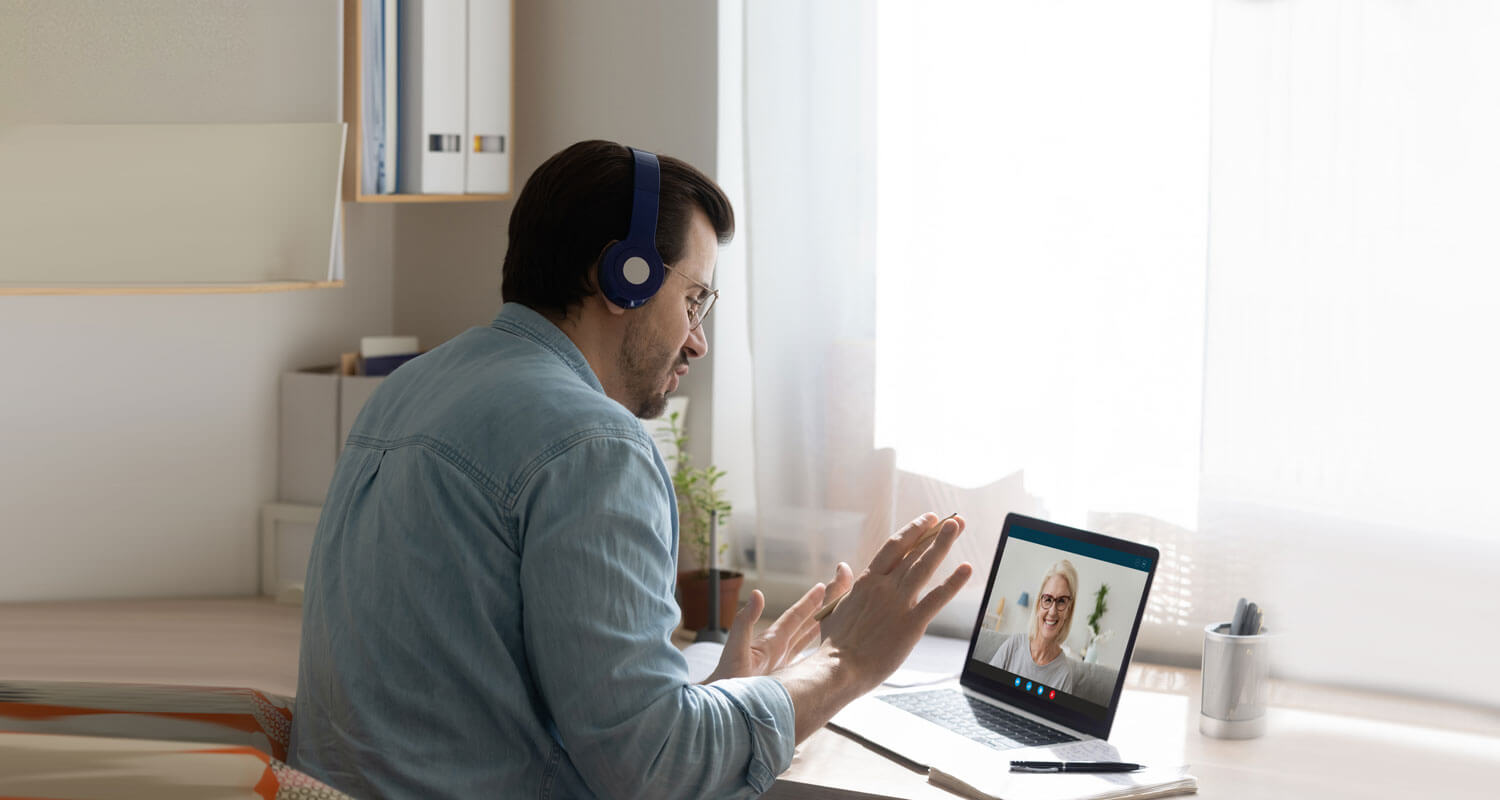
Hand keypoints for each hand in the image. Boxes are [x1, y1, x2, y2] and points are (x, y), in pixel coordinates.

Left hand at [704, 566, 854, 682]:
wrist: (723, 707)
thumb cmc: (726, 680)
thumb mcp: (737, 647)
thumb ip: (745, 621)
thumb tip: (757, 593)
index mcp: (770, 641)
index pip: (794, 617)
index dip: (809, 602)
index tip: (824, 587)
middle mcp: (777, 649)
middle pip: (803, 625)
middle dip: (820, 610)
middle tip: (838, 595)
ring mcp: (781, 664)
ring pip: (805, 641)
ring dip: (820, 629)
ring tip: (838, 618)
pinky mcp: (783, 680)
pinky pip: (804, 662)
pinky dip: (817, 654)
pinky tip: (826, 653)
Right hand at [815, 512, 972, 691]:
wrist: (839, 669)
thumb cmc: (834, 646)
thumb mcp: (831, 609)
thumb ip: (839, 586)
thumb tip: (841, 566)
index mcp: (865, 582)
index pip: (893, 548)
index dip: (912, 532)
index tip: (927, 520)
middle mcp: (884, 587)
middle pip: (913, 552)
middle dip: (934, 533)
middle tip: (952, 520)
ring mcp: (899, 603)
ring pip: (925, 566)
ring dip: (943, 544)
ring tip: (958, 525)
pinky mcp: (912, 623)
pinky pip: (937, 598)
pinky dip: (953, 582)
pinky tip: (966, 568)